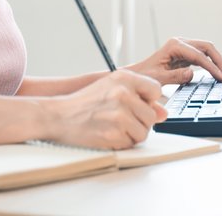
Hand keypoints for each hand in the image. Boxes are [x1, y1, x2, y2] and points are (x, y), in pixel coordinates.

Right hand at [45, 70, 166, 149]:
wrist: (59, 116)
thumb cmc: (85, 102)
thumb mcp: (111, 88)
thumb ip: (139, 96)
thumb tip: (163, 113)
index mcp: (124, 78)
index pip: (156, 90)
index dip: (148, 101)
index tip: (137, 104)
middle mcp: (123, 94)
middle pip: (151, 115)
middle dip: (140, 121)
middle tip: (120, 119)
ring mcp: (118, 115)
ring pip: (144, 132)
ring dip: (132, 134)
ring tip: (114, 127)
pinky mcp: (113, 134)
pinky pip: (131, 144)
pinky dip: (121, 143)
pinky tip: (108, 134)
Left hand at [126, 37, 221, 83]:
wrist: (137, 74)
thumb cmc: (145, 76)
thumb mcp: (158, 78)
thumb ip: (175, 76)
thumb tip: (192, 73)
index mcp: (174, 45)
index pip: (199, 55)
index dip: (212, 67)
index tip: (221, 77)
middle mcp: (180, 42)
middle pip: (207, 47)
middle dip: (218, 60)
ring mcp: (183, 46)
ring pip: (206, 50)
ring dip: (215, 61)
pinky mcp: (184, 53)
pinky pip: (201, 56)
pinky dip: (210, 63)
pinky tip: (214, 73)